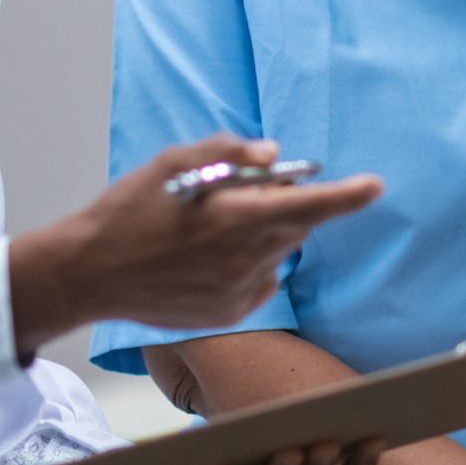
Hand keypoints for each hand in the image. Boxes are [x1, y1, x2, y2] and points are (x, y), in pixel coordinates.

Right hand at [11, 134, 381, 348]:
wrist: (90, 273)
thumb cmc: (129, 210)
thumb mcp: (174, 163)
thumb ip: (230, 153)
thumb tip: (276, 156)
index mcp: (234, 217)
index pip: (308, 206)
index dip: (346, 196)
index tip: (375, 186)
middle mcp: (244, 258)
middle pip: (295, 225)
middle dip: (285, 203)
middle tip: (245, 190)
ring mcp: (238, 290)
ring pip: (277, 251)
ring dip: (262, 232)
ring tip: (211, 228)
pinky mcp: (229, 312)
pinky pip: (260, 279)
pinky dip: (248, 262)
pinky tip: (206, 258)